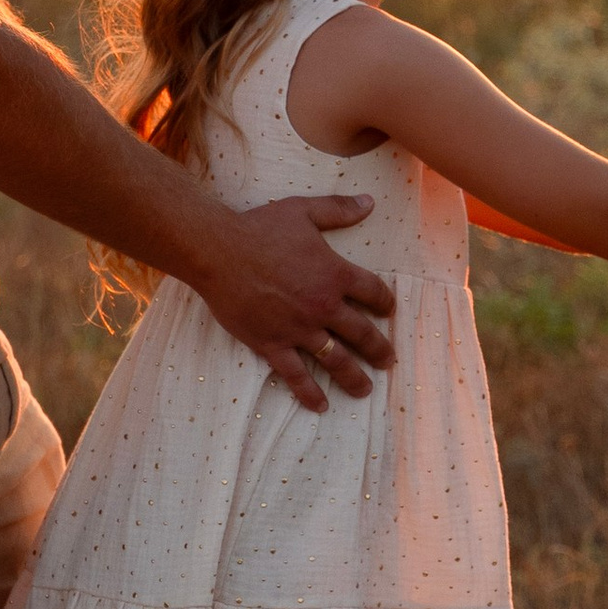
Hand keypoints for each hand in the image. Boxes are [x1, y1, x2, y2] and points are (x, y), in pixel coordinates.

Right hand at [197, 196, 396, 411]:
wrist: (218, 252)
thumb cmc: (259, 228)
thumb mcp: (303, 210)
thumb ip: (338, 209)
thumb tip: (369, 202)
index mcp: (335, 274)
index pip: (373, 293)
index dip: (385, 302)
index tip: (389, 311)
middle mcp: (323, 306)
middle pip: (362, 333)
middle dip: (379, 349)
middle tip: (389, 361)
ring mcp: (299, 330)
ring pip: (335, 360)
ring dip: (354, 377)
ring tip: (366, 389)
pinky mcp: (272, 344)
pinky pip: (295, 375)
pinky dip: (309, 393)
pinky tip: (321, 406)